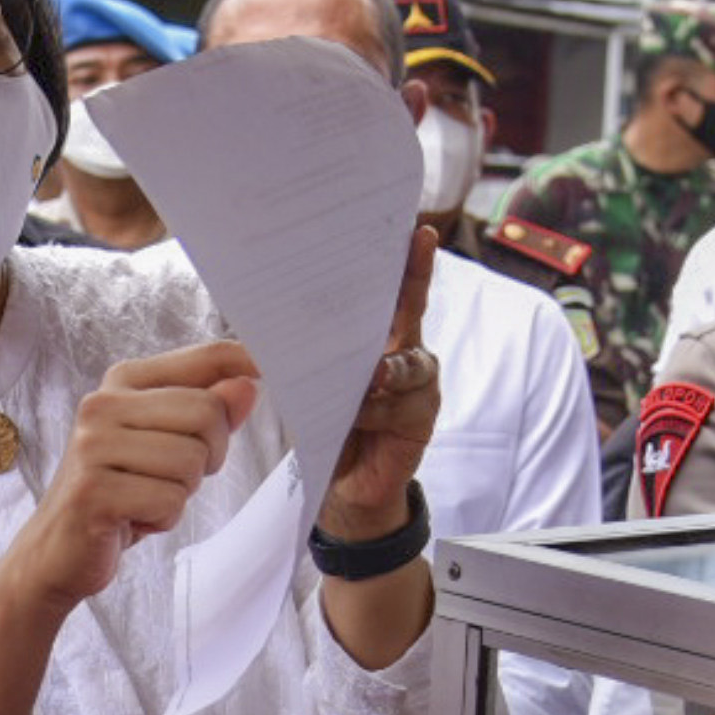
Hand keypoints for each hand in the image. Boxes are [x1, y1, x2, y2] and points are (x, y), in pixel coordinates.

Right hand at [6, 340, 259, 610]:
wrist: (57, 550)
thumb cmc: (120, 492)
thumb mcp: (168, 446)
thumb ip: (208, 413)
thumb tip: (248, 385)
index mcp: (124, 380)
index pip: (208, 358)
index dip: (248, 363)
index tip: (269, 372)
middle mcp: (103, 404)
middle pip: (208, 412)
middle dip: (209, 455)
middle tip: (173, 477)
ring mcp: (93, 446)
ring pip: (191, 462)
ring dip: (181, 493)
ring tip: (145, 498)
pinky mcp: (93, 491)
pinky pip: (169, 501)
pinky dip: (162, 519)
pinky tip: (133, 519)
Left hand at [319, 222, 442, 541]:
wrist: (345, 484)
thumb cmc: (332, 424)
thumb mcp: (320, 381)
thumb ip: (321, 354)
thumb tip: (292, 321)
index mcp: (381, 339)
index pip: (396, 294)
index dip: (409, 263)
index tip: (417, 231)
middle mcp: (406, 353)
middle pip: (414, 309)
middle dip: (414, 278)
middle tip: (418, 246)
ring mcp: (419, 386)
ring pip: (407, 365)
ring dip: (384, 370)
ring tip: (370, 377)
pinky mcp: (421, 418)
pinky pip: (401, 406)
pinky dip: (375, 411)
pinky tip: (357, 417)